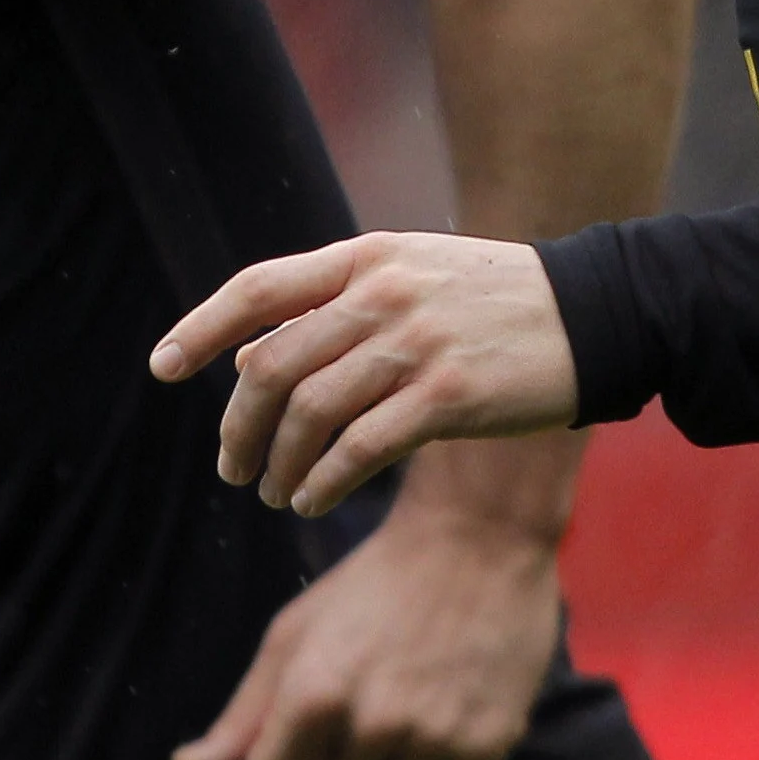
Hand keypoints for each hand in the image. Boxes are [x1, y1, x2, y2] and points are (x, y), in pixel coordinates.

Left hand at [151, 232, 579, 514]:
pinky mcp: (450, 396)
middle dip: (239, 424)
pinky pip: (359, 449)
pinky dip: (323, 482)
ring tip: (275, 494)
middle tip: (232, 466)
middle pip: (273, 365)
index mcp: (367, 257)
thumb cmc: (493, 303)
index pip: (259, 288)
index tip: (162, 367)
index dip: (201, 327)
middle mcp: (384, 293)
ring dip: (279, 464)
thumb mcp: (410, 281)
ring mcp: (417, 343)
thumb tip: (246, 361)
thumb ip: (331, 312)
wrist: (596, 314)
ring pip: (310, 412)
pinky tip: (314, 502)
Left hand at [170, 492, 559, 759]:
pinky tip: (465, 705)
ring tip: (427, 684)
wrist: (477, 535)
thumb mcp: (296, 632)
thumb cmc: (374, 581)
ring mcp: (433, 736)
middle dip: (354, 745)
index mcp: (312, 695)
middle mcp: (371, 725)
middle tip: (382, 680)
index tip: (314, 726)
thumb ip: (244, 710)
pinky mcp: (491, 741)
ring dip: (411, 751)